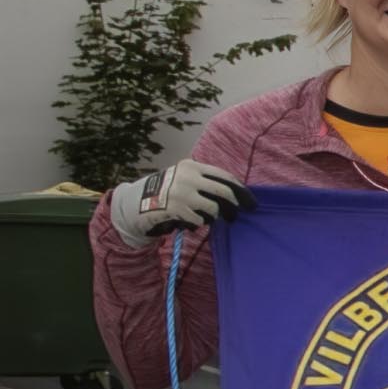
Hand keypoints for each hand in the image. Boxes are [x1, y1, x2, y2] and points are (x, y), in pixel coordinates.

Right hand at [108, 159, 252, 246]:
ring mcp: (182, 193)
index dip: (239, 188)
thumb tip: (236, 192)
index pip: (224, 176)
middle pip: (224, 192)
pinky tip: (192, 221)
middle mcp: (188, 176)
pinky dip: (199, 223)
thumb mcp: (184, 177)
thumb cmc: (167, 190)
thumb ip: (204, 180)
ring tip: (206, 217)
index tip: (248, 199)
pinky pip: (200, 220)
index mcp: (192, 166)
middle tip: (237, 214)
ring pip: (213, 208)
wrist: (137, 200)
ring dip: (213, 216)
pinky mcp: (176, 208)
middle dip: (235, 204)